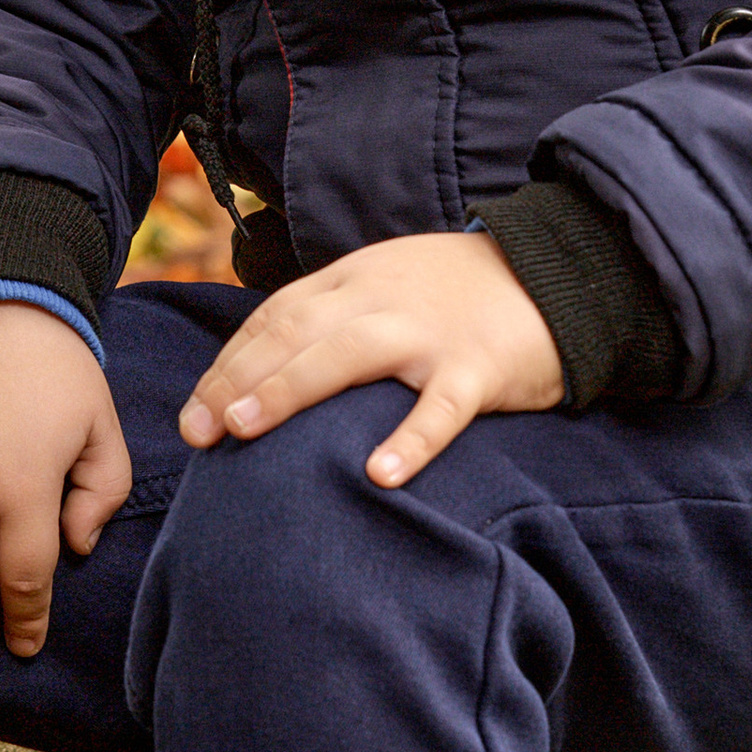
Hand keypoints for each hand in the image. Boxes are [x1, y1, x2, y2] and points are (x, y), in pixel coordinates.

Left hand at [178, 231, 563, 487]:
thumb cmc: (457, 297)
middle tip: (199, 431)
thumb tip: (262, 377)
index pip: (275, 318)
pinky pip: (442, 407)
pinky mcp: (479, 367)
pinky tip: (380, 476)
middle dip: (240, 379)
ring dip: (292, 388)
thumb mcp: (386, 287)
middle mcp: (382, 299)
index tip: (193, 415)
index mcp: (354, 281)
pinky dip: (412, 439)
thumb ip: (331, 320)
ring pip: (351, 354)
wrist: (557, 275)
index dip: (229, 364)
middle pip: (296, 332)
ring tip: (246, 429)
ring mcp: (430, 331)